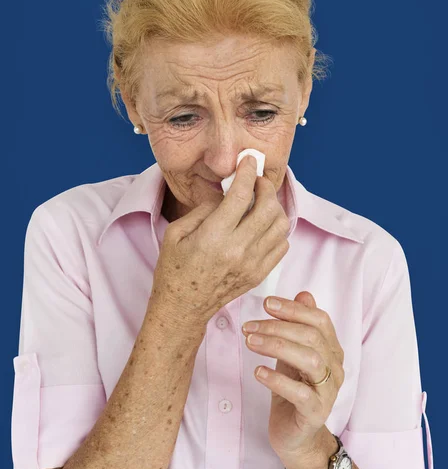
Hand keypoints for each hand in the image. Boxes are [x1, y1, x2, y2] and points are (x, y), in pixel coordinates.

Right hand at [150, 155, 289, 329]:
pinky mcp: (259, 274)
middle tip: (256, 181)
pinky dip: (277, 229)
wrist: (183, 307)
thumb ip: (203, 209)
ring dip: (274, 207)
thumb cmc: (174, 268)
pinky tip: (263, 225)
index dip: (247, 172)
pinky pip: (282, 245)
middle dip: (265, 186)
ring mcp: (252, 264)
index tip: (248, 161)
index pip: (241, 195)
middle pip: (268, 207)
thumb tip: (226, 193)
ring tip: (261, 202)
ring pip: (280, 225)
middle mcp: (237, 250)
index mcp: (213, 237)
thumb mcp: (176, 233)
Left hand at [242, 291, 344, 468]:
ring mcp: (328, 391)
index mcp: (331, 350)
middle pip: (311, 337)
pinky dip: (277, 379)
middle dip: (277, 326)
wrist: (297, 437)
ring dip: (276, 346)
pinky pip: (300, 393)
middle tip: (249, 326)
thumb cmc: (293, 390)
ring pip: (309, 360)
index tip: (266, 304)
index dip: (293, 309)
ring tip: (250, 342)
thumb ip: (298, 326)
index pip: (319, 320)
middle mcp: (334, 368)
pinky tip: (258, 372)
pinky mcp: (315, 413)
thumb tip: (303, 293)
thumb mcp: (292, 354)